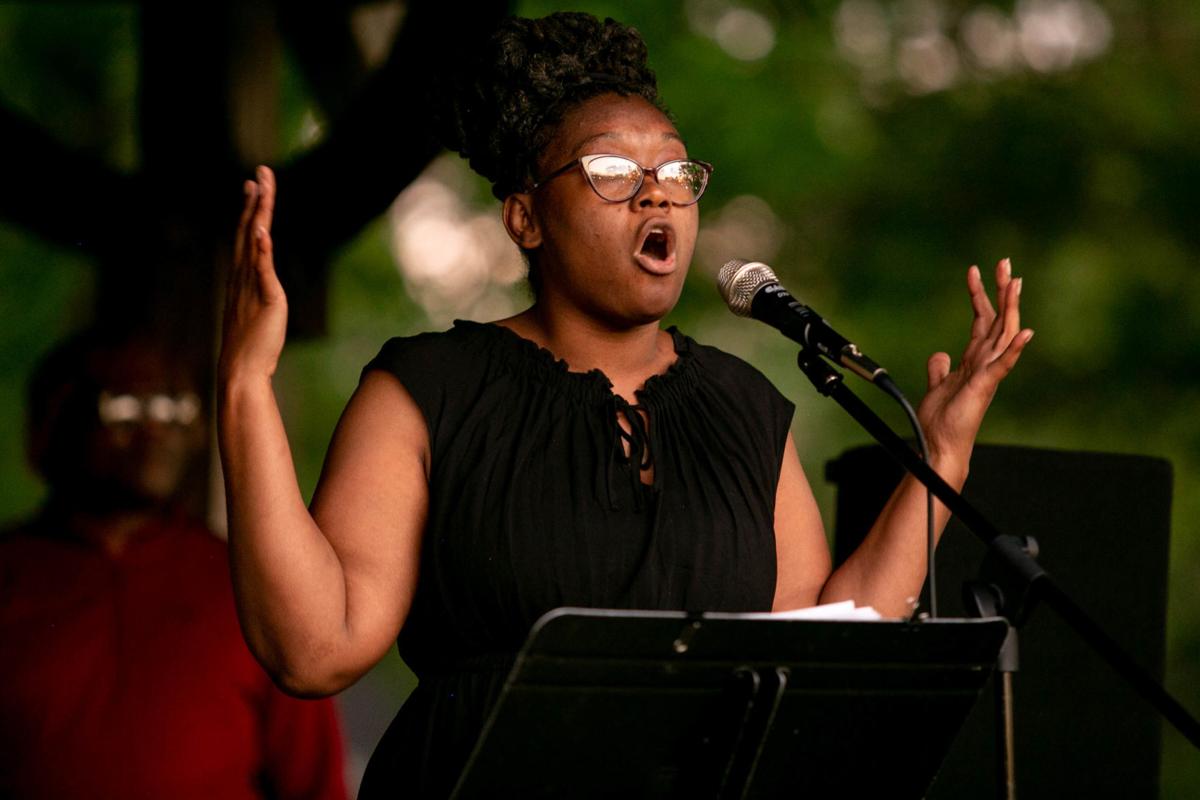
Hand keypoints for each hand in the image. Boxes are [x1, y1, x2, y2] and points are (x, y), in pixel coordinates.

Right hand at [219, 166, 286, 384]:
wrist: (242, 371)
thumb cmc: (251, 348)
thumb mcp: (255, 313)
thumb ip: (257, 295)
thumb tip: (261, 288)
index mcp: (241, 278)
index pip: (247, 236)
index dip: (250, 210)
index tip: (253, 186)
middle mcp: (242, 277)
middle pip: (249, 230)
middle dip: (255, 200)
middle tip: (260, 172)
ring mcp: (251, 285)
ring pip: (255, 241)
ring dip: (259, 213)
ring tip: (262, 187)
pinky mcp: (265, 298)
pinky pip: (263, 269)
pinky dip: (262, 249)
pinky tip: (263, 229)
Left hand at [918, 258, 1032, 465]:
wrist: (941, 445)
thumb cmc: (942, 421)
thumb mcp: (937, 386)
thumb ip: (940, 369)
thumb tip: (940, 355)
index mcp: (974, 360)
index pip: (981, 319)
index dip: (979, 295)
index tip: (975, 270)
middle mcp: (985, 362)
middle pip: (997, 318)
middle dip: (1001, 290)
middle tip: (1005, 262)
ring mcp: (988, 373)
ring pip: (1005, 334)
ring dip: (1010, 308)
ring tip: (1016, 282)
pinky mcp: (985, 386)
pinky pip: (1004, 364)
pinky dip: (1015, 348)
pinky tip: (1025, 332)